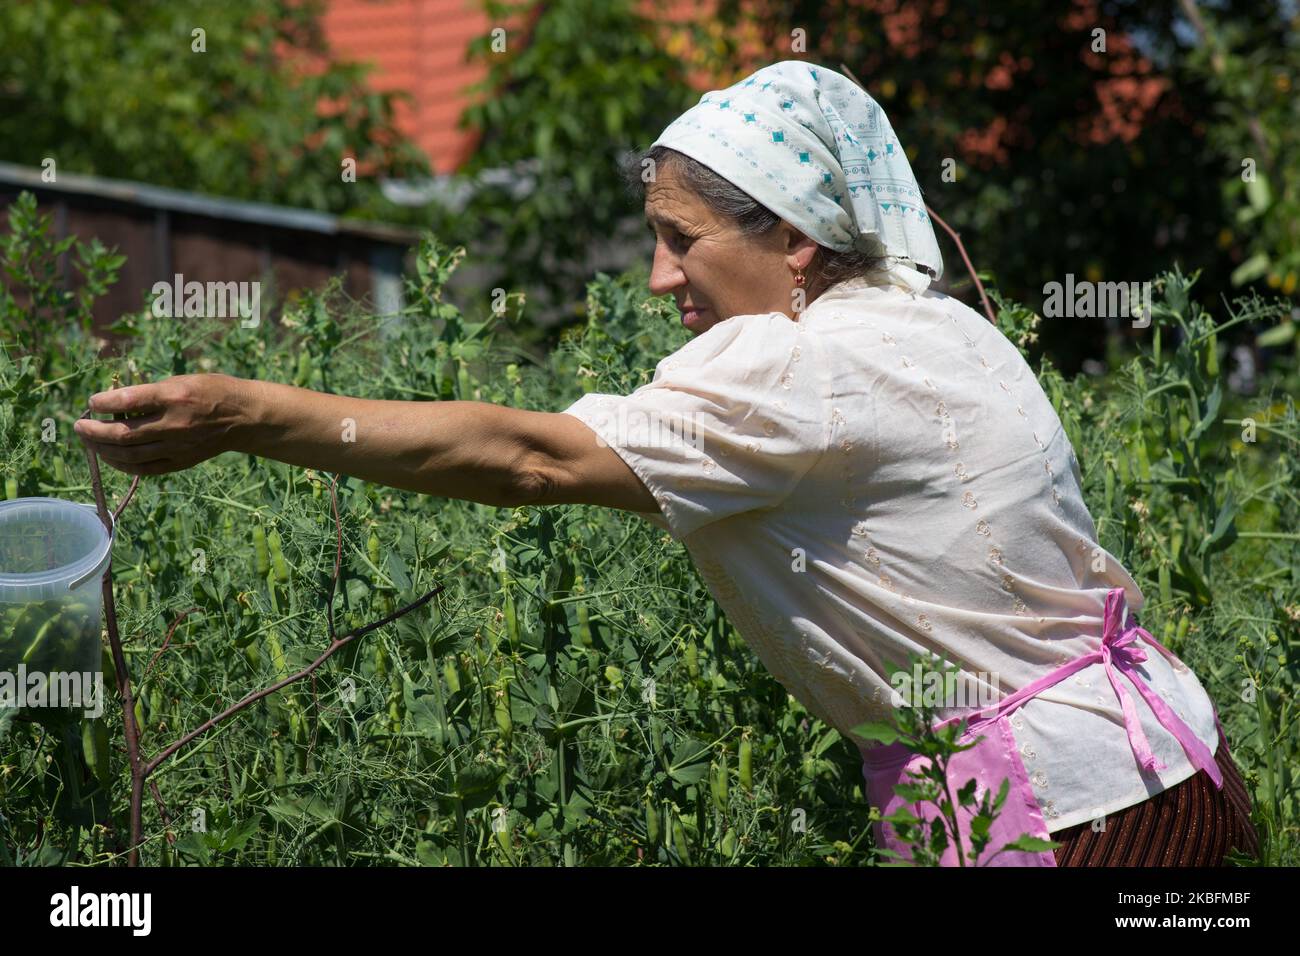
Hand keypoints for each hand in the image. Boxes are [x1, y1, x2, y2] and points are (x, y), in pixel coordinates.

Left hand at [73, 373, 248, 475]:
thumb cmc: (210, 391)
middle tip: (78, 426)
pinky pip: (144, 468)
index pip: (126, 401)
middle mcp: (174, 424)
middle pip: (123, 434)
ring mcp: (178, 446)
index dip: (102, 403)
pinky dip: (122, 464)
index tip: (92, 402)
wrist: (244, 417)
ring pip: (129, 454)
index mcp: (174, 397)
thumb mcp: (181, 380)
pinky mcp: (181, 461)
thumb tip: (113, 402)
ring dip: (102, 449)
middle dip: (93, 431)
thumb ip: (149, 392)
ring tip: (89, 442)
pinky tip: (110, 458)